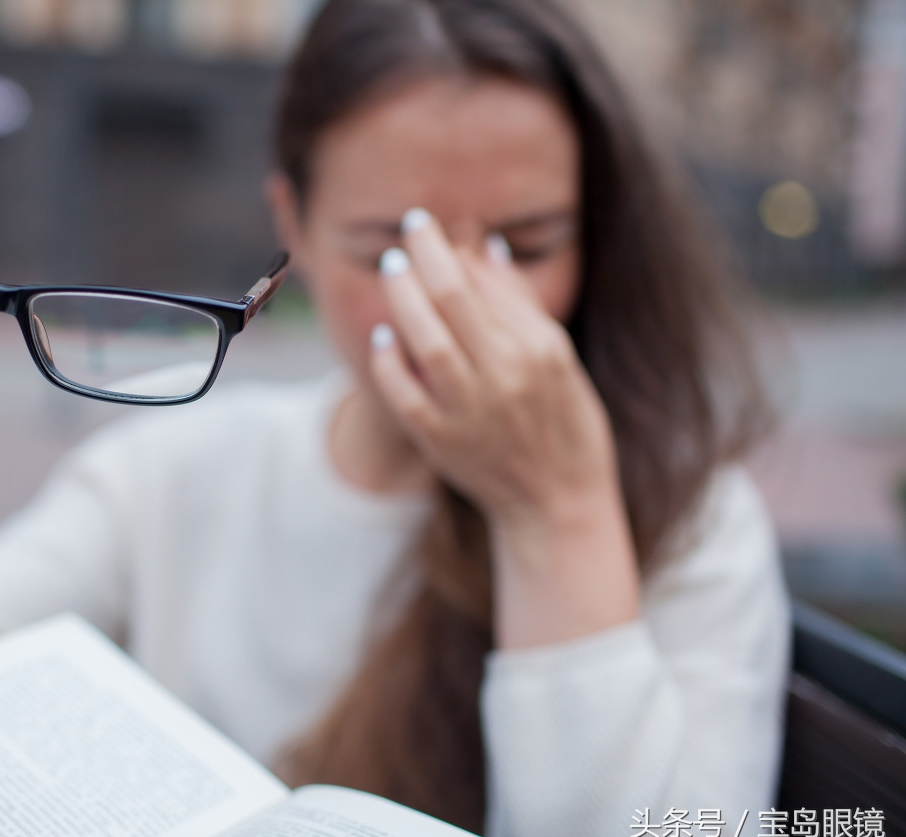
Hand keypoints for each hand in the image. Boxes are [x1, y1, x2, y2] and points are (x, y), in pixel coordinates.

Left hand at [368, 207, 615, 526]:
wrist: (556, 501)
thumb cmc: (564, 421)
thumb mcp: (559, 357)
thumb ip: (519, 303)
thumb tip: (485, 247)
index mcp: (539, 351)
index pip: (479, 285)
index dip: (444, 250)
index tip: (424, 225)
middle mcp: (506, 377)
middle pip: (451, 302)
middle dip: (422, 259)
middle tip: (405, 234)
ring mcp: (471, 411)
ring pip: (426, 342)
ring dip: (402, 300)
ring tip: (392, 268)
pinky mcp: (442, 441)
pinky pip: (404, 395)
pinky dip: (388, 363)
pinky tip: (383, 336)